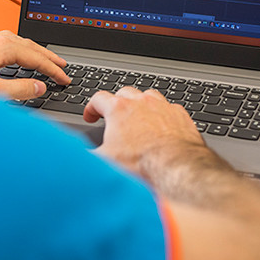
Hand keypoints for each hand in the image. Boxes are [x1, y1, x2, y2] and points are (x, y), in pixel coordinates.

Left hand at [0, 31, 69, 98]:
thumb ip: (19, 91)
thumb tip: (40, 88)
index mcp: (1, 47)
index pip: (36, 58)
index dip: (53, 70)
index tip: (65, 79)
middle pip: (29, 46)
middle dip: (48, 57)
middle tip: (63, 67)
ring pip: (17, 42)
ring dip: (33, 52)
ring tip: (45, 60)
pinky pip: (4, 42)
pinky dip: (18, 50)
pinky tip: (16, 56)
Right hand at [84, 86, 202, 172]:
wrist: (176, 165)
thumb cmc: (142, 162)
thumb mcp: (105, 161)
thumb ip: (88, 155)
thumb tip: (80, 157)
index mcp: (119, 109)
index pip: (98, 98)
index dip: (91, 108)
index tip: (91, 116)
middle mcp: (141, 102)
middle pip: (123, 93)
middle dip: (116, 103)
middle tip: (114, 118)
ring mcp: (162, 106)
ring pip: (147, 95)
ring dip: (140, 104)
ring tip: (138, 117)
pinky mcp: (179, 115)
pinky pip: (168, 107)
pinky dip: (162, 113)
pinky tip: (161, 124)